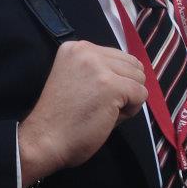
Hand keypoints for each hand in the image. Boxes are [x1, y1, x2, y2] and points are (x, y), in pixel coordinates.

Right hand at [18, 40, 147, 186]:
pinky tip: (108, 117)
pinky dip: (131, 110)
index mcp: (76, 48)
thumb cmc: (61, 119)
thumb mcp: (77, 80)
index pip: (117, 56)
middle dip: (125, 87)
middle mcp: (86, 50)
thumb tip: (135, 75)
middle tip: (100, 105)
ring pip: (139, 78)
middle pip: (132, 64)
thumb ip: (100, 71)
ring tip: (103, 111)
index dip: (115, 80)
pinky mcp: (111, 86)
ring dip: (128, 98)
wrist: (44, 140)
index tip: (92, 96)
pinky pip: (141, 94)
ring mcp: (99, 67)